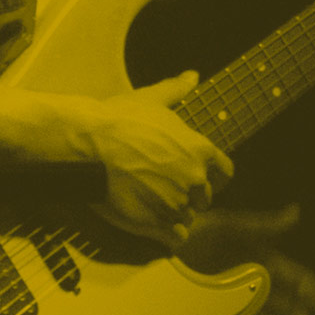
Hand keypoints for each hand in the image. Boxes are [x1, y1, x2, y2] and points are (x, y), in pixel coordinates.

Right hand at [88, 72, 232, 246]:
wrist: (89, 143)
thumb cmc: (119, 118)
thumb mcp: (152, 98)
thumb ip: (176, 89)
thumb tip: (193, 76)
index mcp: (199, 151)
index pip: (225, 172)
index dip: (214, 177)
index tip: (203, 180)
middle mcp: (194, 179)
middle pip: (204, 198)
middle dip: (190, 196)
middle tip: (167, 191)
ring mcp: (177, 203)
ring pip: (188, 218)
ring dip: (176, 215)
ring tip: (154, 206)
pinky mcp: (156, 223)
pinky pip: (176, 238)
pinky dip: (169, 236)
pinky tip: (156, 228)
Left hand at [180, 204, 314, 314]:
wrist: (154, 271)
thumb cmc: (190, 245)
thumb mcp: (222, 229)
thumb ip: (260, 225)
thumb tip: (297, 212)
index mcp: (260, 265)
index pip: (297, 280)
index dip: (309, 292)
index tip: (311, 302)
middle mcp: (254, 291)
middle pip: (288, 310)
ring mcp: (238, 314)